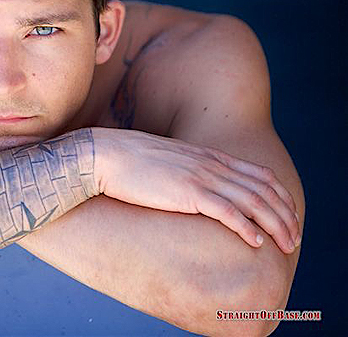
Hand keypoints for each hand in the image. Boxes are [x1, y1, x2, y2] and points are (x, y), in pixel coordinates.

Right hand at [93, 127, 300, 253]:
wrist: (105, 155)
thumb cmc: (129, 161)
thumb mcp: (168, 161)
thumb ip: (187, 171)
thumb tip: (193, 188)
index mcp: (208, 156)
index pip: (259, 174)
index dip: (279, 196)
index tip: (287, 215)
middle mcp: (211, 164)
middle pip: (263, 189)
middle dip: (285, 215)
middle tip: (293, 237)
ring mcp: (201, 177)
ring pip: (253, 201)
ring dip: (275, 224)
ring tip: (285, 244)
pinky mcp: (188, 192)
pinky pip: (228, 211)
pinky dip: (247, 227)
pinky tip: (256, 242)